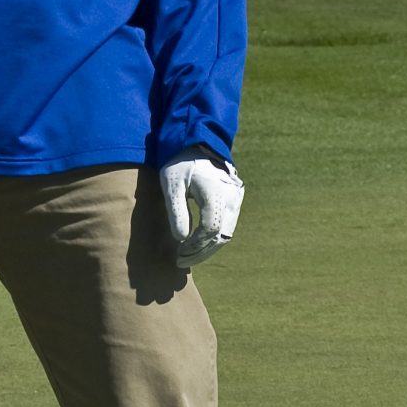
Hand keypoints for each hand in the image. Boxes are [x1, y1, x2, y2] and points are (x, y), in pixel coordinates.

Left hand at [161, 149, 243, 268]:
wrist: (197, 145)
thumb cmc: (180, 164)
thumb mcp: (171, 185)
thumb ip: (176, 211)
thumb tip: (181, 239)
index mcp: (214, 192)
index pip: (210, 229)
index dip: (195, 246)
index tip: (179, 254)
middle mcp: (231, 197)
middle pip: (221, 236)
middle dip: (202, 252)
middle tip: (182, 261)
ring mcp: (236, 199)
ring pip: (226, 234)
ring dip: (208, 248)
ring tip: (187, 255)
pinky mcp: (235, 201)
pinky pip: (227, 226)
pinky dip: (213, 238)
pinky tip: (197, 244)